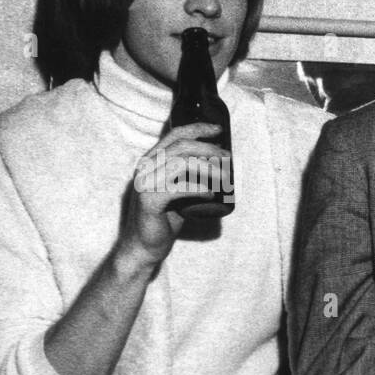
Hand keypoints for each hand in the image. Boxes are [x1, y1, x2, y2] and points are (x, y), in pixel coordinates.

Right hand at [119, 122, 226, 266]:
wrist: (145, 245)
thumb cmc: (165, 218)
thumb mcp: (179, 191)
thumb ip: (189, 177)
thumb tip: (220, 166)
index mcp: (152, 161)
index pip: (174, 135)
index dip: (198, 128)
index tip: (219, 130)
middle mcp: (146, 168)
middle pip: (181, 147)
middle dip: (209, 149)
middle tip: (228, 158)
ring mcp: (145, 184)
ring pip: (180, 164)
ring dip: (208, 168)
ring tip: (225, 176)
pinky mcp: (148, 202)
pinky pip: (177, 189)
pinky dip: (198, 189)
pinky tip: (212, 193)